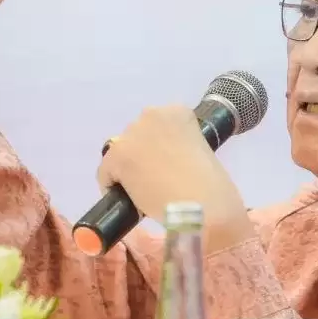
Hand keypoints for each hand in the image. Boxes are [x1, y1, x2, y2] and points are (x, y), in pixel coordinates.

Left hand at [98, 106, 253, 252]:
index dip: (158, 149)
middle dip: (141, 157)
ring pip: (120, 154)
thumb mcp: (200, 152)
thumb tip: (160, 161)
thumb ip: (178, 147)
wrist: (204, 206)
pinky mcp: (117, 156)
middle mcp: (153, 114)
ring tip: (143, 192)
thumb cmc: (212, 187)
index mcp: (178, 111)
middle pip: (135, 137)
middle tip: (155, 181)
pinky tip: (130, 199)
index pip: (155, 127)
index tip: (165, 167)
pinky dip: (113, 187)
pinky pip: (105, 173)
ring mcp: (133, 134)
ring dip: (128, 170)